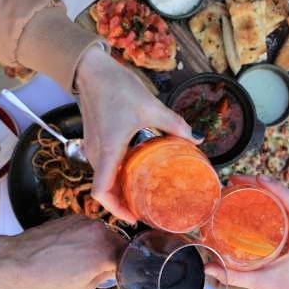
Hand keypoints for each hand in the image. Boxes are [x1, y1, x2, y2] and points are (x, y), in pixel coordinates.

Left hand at [0, 215, 126, 288]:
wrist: (14, 262)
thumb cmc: (46, 281)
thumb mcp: (83, 288)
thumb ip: (104, 275)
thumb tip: (112, 269)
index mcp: (106, 250)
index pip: (130, 256)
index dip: (129, 265)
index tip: (124, 273)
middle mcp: (99, 230)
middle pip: (118, 241)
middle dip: (114, 254)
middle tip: (104, 269)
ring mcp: (84, 221)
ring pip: (102, 233)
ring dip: (99, 245)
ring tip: (83, 260)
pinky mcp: (71, 217)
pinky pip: (87, 228)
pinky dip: (85, 238)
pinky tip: (71, 250)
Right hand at [75, 46, 200, 221]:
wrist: (90, 71)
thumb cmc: (116, 88)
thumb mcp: (150, 106)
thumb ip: (175, 124)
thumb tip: (197, 138)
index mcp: (108, 151)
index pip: (102, 192)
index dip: (116, 209)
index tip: (133, 217)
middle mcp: (96, 154)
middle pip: (104, 191)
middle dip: (121, 205)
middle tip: (144, 211)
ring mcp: (92, 149)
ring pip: (103, 180)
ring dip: (118, 191)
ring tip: (140, 196)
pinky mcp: (94, 142)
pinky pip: (103, 168)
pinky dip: (115, 177)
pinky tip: (133, 174)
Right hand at [206, 174, 288, 288]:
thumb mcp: (260, 284)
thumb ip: (234, 276)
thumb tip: (208, 267)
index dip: (278, 188)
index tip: (258, 178)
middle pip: (287, 196)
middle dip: (263, 183)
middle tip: (236, 179)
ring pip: (286, 198)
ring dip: (265, 187)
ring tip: (240, 183)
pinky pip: (284, 206)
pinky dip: (268, 196)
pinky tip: (251, 194)